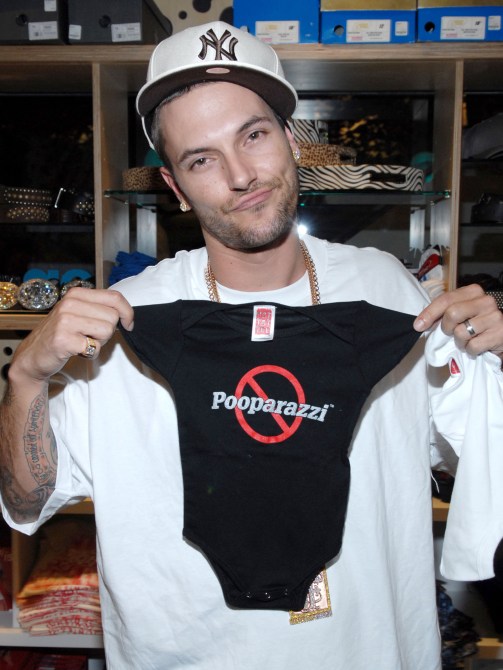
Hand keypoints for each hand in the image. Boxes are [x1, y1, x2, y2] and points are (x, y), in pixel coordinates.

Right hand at [10, 288, 133, 382]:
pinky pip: (95, 348)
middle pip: (113, 317)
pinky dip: (91, 354)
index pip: (114, 297)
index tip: (128, 324)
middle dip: (108, 331)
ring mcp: (65, 321)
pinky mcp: (63, 339)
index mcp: (76, 294)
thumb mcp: (79, 314)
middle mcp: (70, 303)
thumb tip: (127, 314)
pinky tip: (77, 351)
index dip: (127, 312)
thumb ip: (99, 309)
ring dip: (99, 342)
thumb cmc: (62, 335)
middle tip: (90, 336)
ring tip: (82, 342)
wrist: (33, 355)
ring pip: (107, 331)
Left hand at [413, 284, 502, 357]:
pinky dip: (470, 350)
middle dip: (446, 328)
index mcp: (473, 292)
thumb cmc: (476, 327)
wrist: (500, 339)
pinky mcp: (500, 334)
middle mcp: (486, 301)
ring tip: (467, 340)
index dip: (429, 313)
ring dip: (459, 342)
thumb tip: (419, 324)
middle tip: (451, 333)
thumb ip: (442, 314)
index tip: (418, 325)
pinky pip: (472, 346)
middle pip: (452, 313)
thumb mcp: (460, 315)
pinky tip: (478, 346)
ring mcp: (495, 316)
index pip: (446, 299)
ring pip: (461, 332)